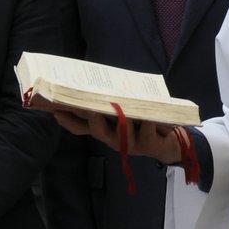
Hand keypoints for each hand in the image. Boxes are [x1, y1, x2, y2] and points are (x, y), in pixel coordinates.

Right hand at [53, 109, 177, 162]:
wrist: (172, 140)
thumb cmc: (146, 120)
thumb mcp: (127, 109)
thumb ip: (114, 101)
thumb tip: (101, 82)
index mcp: (106, 130)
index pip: (81, 127)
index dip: (68, 121)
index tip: (56, 110)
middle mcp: (114, 140)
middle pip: (97, 131)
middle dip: (92, 118)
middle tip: (89, 107)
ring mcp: (130, 144)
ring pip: (121, 131)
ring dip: (121, 118)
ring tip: (120, 105)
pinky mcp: (147, 146)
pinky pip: (146, 130)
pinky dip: (147, 121)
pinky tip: (148, 113)